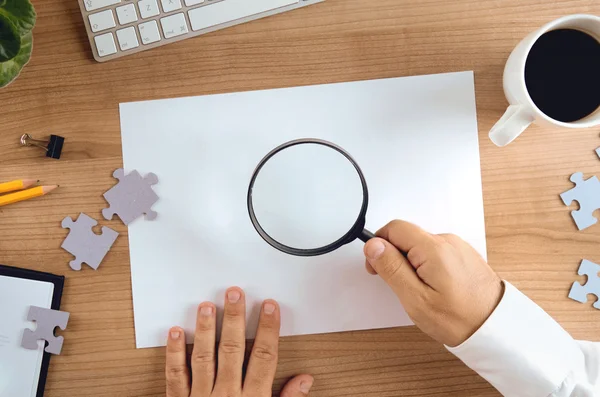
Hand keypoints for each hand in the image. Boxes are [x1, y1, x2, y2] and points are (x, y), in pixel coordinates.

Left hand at [165, 287, 313, 396]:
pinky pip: (175, 377)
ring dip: (205, 330)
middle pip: (233, 350)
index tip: (270, 307)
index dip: (268, 329)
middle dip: (235, 319)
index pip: (264, 357)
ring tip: (206, 305)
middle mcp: (227, 396)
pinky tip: (176, 333)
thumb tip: (304, 380)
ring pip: (204, 358)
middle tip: (235, 293)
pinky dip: (174, 354)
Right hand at [363, 220, 502, 346]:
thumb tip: (373, 245)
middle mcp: (447, 241)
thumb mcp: (415, 299)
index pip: (394, 228)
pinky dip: (426, 266)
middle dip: (394, 257)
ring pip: (420, 246)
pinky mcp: (464, 255)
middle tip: (398, 285)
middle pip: (407, 236)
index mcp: (433, 248)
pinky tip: (433, 288)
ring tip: (419, 291)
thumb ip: (392, 268)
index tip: (376, 267)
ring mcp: (458, 247)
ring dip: (411, 263)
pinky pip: (435, 253)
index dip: (378, 245)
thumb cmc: (459, 318)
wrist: (498, 328)